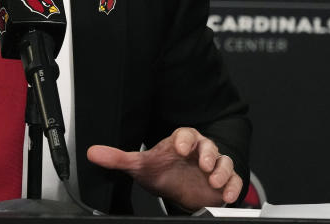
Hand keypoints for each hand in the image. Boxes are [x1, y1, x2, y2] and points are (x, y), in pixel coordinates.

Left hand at [86, 127, 241, 211]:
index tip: (181, 147)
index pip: (185, 133)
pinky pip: (235, 180)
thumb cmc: (162, 172)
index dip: (185, 139)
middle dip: (209, 154)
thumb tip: (93, 153)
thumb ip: (117, 158)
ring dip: (222, 170)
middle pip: (209, 144)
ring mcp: (213, 166)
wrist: (178, 190)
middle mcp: (199, 151)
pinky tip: (227, 195)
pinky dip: (234, 186)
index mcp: (180, 142)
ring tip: (215, 181)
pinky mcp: (224, 182)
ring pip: (224, 161)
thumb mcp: (139, 165)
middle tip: (205, 164)